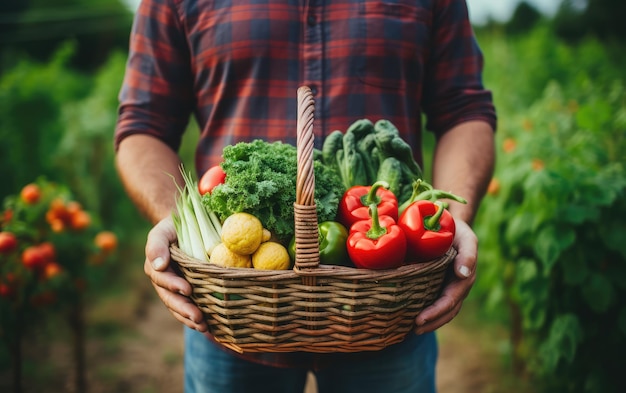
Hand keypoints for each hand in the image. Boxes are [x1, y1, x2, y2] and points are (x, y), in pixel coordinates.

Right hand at [144, 216, 207, 331]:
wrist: (188, 225)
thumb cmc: (174, 226)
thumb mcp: (163, 230)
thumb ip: (157, 244)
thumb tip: (160, 265)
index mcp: (156, 266)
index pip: (162, 278)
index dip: (173, 285)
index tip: (188, 289)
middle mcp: (165, 281)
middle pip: (171, 299)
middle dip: (184, 309)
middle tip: (198, 318)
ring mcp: (177, 288)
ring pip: (180, 307)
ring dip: (190, 319)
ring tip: (204, 327)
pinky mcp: (191, 292)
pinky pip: (192, 306)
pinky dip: (199, 318)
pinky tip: (210, 328)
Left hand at [414, 218, 476, 334]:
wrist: (451, 223)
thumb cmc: (457, 230)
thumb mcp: (465, 237)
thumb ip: (467, 254)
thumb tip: (463, 274)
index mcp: (465, 277)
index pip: (450, 300)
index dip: (436, 312)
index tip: (419, 320)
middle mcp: (459, 285)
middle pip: (448, 310)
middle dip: (432, 322)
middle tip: (413, 329)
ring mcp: (451, 285)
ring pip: (444, 310)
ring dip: (431, 322)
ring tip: (412, 329)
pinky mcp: (441, 283)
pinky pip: (436, 301)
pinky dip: (428, 312)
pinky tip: (412, 317)